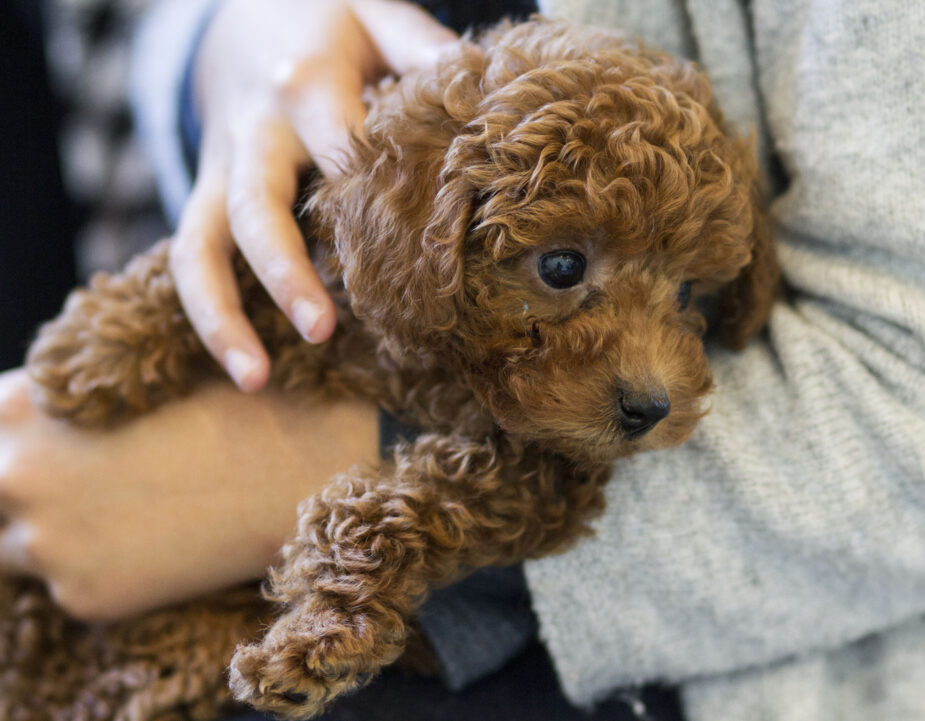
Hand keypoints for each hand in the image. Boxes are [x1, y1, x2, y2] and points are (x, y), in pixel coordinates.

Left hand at [0, 369, 379, 620]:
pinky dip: (101, 566)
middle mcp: (15, 480)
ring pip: (15, 546)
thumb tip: (37, 419)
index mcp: (20, 410)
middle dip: (26, 486)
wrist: (300, 472)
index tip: (44, 444)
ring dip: (53, 531)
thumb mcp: (139, 378)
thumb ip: (66, 398)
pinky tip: (154, 539)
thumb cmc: (233, 405)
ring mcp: (47, 547)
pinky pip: (69, 582)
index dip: (12, 434)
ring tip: (127, 507)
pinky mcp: (85, 598)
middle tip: (90, 479)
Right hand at [171, 0, 456, 389]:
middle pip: (258, 209)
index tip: (415, 263)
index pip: (341, 154)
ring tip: (254, 378)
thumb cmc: (324, 21)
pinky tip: (244, 365)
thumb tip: (483, 82)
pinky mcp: (208, 195)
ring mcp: (222, 170)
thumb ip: (421, 48)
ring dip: (220, 315)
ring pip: (200, 244)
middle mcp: (254, 134)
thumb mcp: (372, 13)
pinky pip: (193, 255)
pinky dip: (210, 312)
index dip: (373, 207)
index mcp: (306, 86)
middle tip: (323, 330)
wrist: (240, 15)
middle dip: (285, 273)